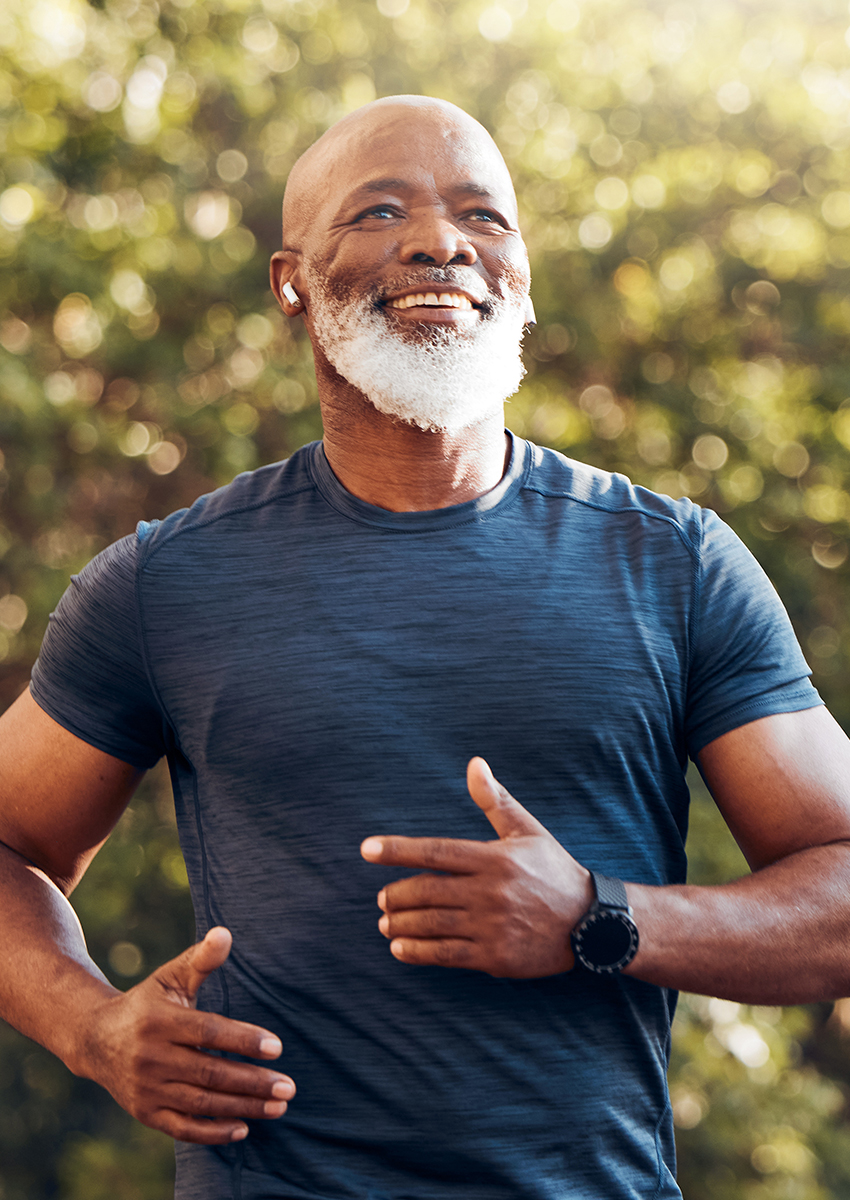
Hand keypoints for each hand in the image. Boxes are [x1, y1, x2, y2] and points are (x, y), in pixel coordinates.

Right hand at [79, 927, 294, 1143]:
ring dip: (242, 1108)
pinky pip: (182, 1129)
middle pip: (209, 1073)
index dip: (243, 1040)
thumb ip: (201, 959)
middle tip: (289, 1087)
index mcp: (159, 1021)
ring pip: (201, 1103)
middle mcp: (150, 1057)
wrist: (96, 1040)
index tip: (277, 1047)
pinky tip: (244, 1128)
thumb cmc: (147, 1004)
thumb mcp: (170, 978)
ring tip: (278, 1107)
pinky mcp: (145, 1113)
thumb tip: (225, 933)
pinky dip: (213, 1132)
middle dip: (252, 1082)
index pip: (208, 1033)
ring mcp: (146, 1089)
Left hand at [360, 758, 592, 977]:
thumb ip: (495, 800)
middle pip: (427, 891)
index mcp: (493, 857)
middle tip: (381, 897)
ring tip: (384, 923)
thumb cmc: (553, 870)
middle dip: (396, 894)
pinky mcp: (496, 956)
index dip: (397, 850)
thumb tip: (475, 764)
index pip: (435, 851)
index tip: (366, 849)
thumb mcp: (527, 831)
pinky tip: (399, 948)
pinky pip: (446, 954)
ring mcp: (492, 925)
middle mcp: (489, 891)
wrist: (591, 922)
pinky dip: (417, 952)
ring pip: (432, 924)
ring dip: (400, 924)